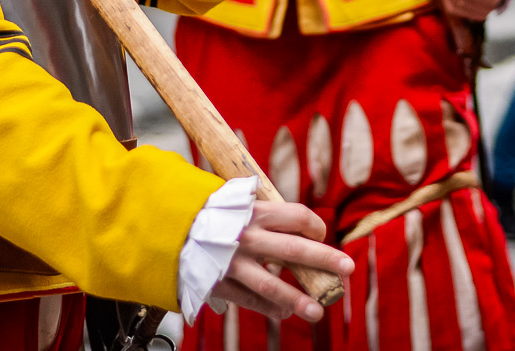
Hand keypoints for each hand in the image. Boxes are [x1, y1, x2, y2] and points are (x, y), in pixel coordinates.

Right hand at [211, 200, 351, 322]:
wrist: (167, 227)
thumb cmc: (207, 212)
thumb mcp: (235, 202)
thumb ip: (263, 214)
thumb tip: (296, 228)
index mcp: (254, 211)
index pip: (297, 216)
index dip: (315, 226)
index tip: (320, 236)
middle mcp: (248, 237)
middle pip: (295, 249)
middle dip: (324, 260)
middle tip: (347, 268)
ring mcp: (234, 263)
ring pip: (272, 284)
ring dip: (298, 299)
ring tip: (318, 311)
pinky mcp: (219, 283)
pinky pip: (251, 300)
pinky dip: (270, 307)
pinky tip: (284, 312)